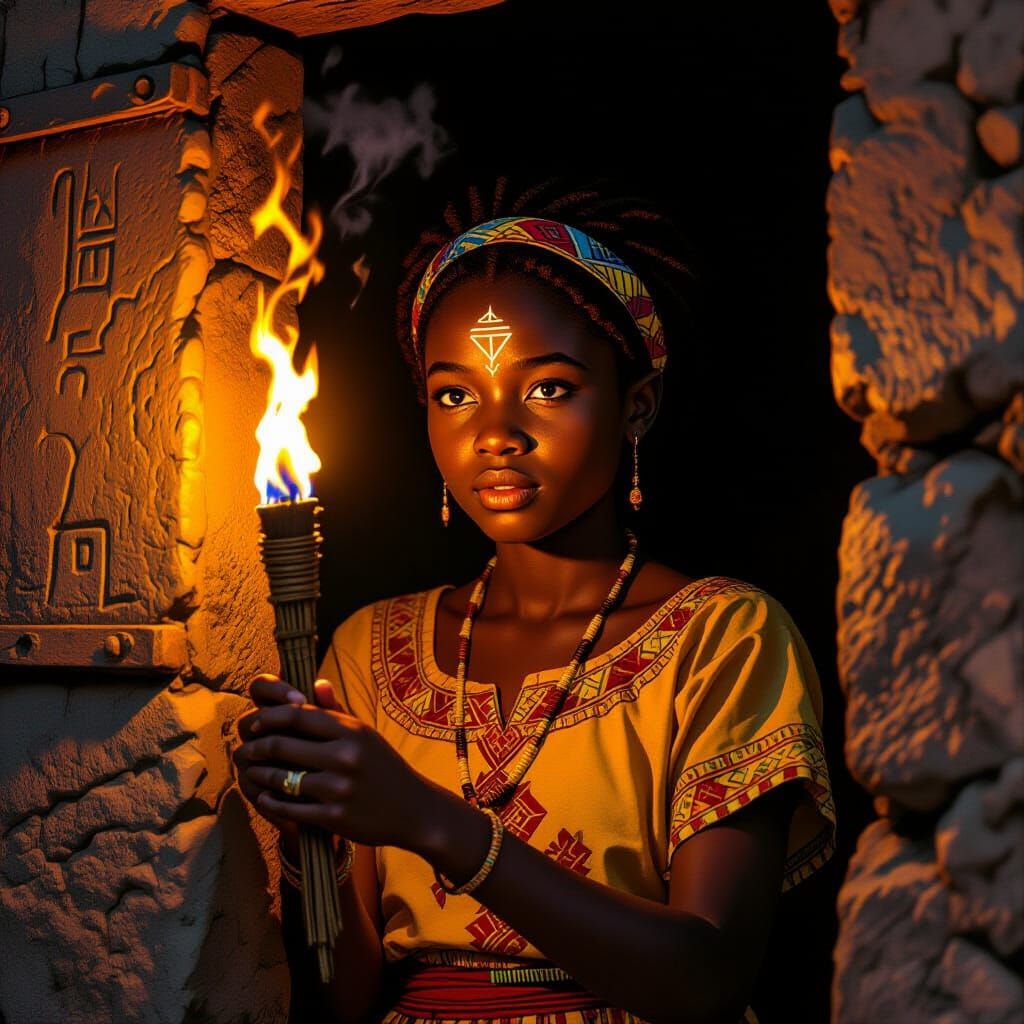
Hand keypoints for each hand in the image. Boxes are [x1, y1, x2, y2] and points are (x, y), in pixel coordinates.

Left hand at [235, 678, 438, 849]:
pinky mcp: (335, 816)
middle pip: (283, 744)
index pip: (298, 715)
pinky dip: (272, 802)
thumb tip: (315, 683)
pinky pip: (291, 808)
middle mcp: (345, 755)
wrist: (414, 810)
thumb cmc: (384, 767)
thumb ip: (337, 711)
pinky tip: (265, 798)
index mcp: (351, 730)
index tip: (256, 722)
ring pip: (282, 778)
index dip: (270, 716)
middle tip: (247, 749)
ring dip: (260, 775)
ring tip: (252, 773)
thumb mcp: (366, 734)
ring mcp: (339, 787)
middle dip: (257, 746)